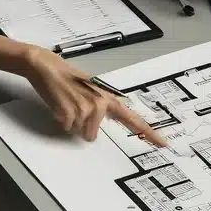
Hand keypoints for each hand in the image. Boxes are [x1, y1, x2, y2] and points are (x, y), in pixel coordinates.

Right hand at [23, 47, 167, 144]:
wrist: (48, 66)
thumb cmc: (68, 78)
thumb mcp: (91, 90)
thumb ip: (103, 106)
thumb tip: (107, 120)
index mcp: (108, 98)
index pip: (133, 119)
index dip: (149, 133)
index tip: (163, 143)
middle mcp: (101, 103)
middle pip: (92, 134)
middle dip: (81, 127)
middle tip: (74, 106)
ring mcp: (86, 108)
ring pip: (79, 132)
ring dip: (71, 122)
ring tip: (66, 103)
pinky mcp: (71, 112)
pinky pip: (67, 128)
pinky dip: (61, 120)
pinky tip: (59, 104)